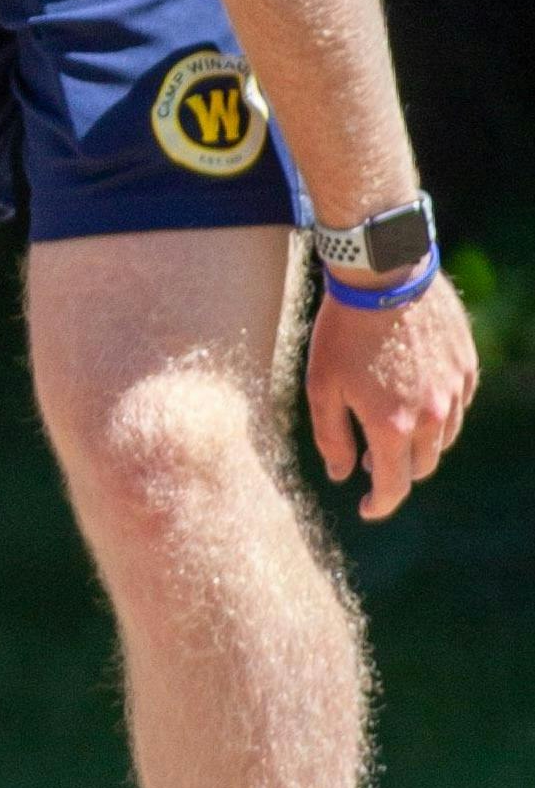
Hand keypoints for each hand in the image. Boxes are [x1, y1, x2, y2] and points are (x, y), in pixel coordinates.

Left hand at [305, 270, 478, 519]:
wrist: (385, 278)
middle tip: (371, 465)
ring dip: (419, 444)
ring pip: (443, 438)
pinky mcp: (466, 368)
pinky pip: (456, 406)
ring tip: (391, 430)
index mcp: (391, 426)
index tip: (367, 508)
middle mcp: (430, 415)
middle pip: (422, 466)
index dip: (380, 504)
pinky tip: (413, 399)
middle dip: (398, 472)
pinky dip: (436, 414)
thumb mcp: (321, 387)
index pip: (394, 486)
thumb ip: (332, 437)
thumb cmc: (342, 333)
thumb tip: (341, 475)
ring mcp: (454, 391)